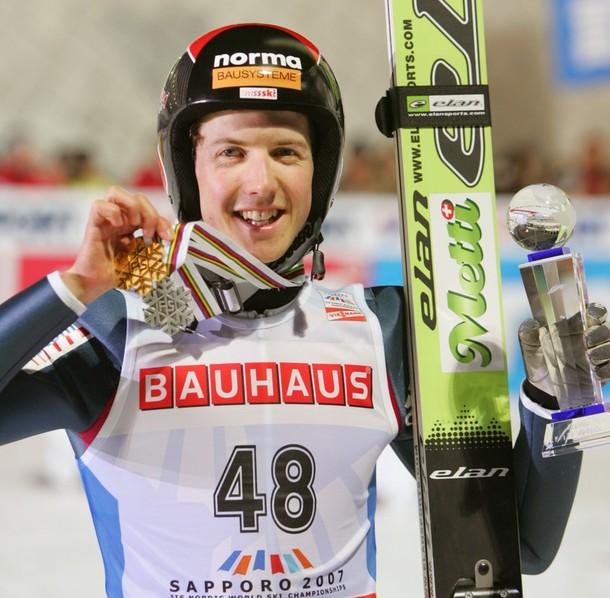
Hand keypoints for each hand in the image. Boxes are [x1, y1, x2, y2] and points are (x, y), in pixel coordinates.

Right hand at [61, 187, 172, 303]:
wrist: (96, 284)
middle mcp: (119, 219)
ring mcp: (106, 220)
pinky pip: (99, 205)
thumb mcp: (144, 259)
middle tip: (149, 234)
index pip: (150, 209)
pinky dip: (113, 212)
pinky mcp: (94, 224)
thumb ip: (157, 246)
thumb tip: (173, 239)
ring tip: (134, 227)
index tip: (167, 238)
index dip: (162, 220)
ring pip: (116, 193)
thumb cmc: (118, 274)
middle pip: (137, 198)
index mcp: (132, 226)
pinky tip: (118, 227)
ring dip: (132, 208)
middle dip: (150, 213)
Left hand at [519, 303, 609, 402]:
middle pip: (605, 329)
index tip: (589, 316)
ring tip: (590, 358)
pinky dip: (607, 369)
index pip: (592, 313)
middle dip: (600, 333)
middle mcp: (589, 339)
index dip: (594, 312)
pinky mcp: (601, 373)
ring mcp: (597, 356)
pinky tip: (596, 372)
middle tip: (586, 341)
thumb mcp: (529, 346)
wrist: (540, 387)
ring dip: (605, 350)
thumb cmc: (538, 360)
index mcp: (574, 327)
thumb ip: (528, 332)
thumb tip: (532, 322)